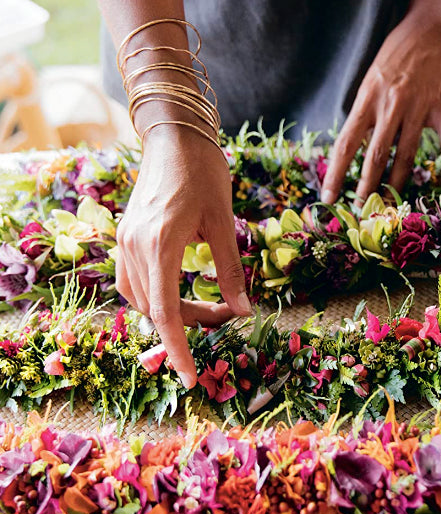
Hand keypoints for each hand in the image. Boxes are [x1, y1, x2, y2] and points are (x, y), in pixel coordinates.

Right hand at [115, 126, 250, 387]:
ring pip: (142, 299)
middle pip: (156, 309)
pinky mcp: (126, 236)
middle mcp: (134, 247)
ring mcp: (125, 242)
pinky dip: (159, 295)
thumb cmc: (204, 171)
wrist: (173, 134)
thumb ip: (231, 269)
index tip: (191, 378)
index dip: (179, 349)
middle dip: (190, 325)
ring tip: (211, 309)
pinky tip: (185, 290)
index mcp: (160, 244)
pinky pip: (136, 281)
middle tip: (228, 319)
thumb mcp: (225, 221)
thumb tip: (243, 311)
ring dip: (174, 312)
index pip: (165, 312)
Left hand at [321, 13, 440, 204]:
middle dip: (365, 186)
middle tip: (359, 209)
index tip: (328, 196)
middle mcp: (390, 106)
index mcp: (367, 99)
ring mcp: (418, 108)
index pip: (346, 143)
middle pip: (374, 155)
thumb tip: (354, 141)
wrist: (432, 24)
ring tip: (389, 203)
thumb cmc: (398, 51)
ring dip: (397, 182)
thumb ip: (365, 109)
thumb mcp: (371, 78)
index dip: (336, 173)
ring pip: (406, 154)